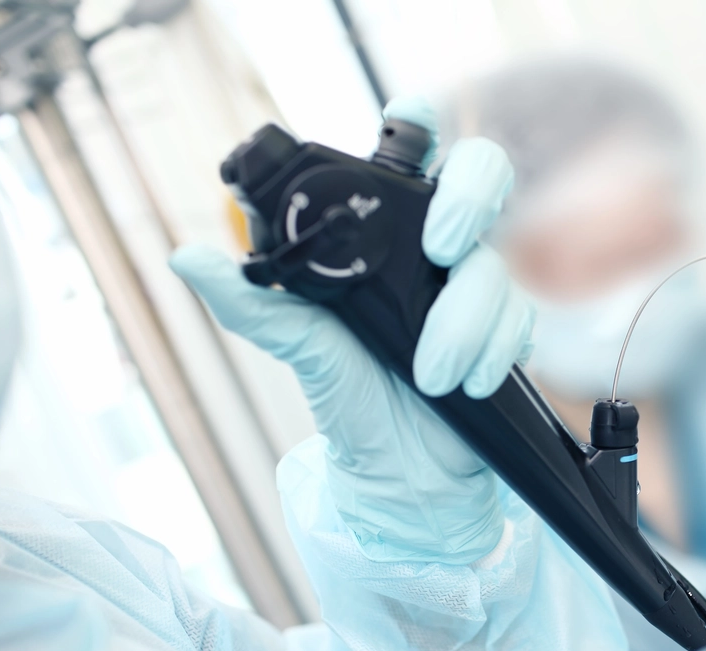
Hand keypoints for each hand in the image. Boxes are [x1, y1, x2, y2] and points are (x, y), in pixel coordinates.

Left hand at [171, 97, 532, 562]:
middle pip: (484, 174)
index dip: (421, 119)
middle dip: (470, 201)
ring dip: (467, 322)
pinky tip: (462, 383)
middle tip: (442, 251)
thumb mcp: (301, 349)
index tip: (406, 128)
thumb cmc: (350, 404)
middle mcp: (436, 250)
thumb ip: (256, 302)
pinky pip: (520, 318)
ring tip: (430, 375)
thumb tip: (186, 257)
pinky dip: (491, 351)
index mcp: (384, 237)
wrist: (403, 477)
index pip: (414, 151)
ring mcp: (477, 288)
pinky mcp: (508, 330)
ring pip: (496, 267)